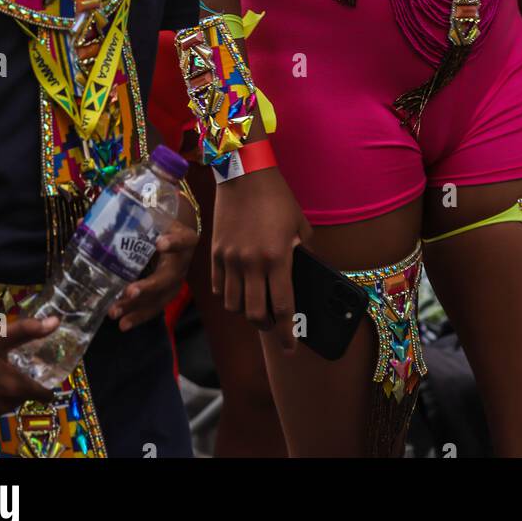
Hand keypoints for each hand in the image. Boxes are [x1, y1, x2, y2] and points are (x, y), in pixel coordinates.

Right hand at [0, 317, 58, 421]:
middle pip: (24, 397)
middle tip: (20, 365)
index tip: (50, 376)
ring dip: (8, 391)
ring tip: (1, 371)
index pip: (41, 394)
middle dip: (25, 384)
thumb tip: (56, 322)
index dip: (48, 387)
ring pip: (8, 403)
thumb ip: (29, 329)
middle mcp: (1, 405)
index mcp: (12, 386)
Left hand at [108, 212, 198, 331]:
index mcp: (183, 238)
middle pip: (168, 277)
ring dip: (138, 308)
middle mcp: (182, 262)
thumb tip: (81, 222)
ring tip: (115, 312)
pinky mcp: (167, 294)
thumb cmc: (159, 225)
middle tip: (130, 291)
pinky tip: (122, 325)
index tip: (159, 243)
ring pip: (159, 298)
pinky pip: (154, 308)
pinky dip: (138, 317)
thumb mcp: (149, 217)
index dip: (174, 242)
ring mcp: (176, 282)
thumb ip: (122, 216)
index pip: (183, 239)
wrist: (178, 238)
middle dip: (148, 286)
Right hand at [212, 165, 311, 353]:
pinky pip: (218, 287)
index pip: (283, 306)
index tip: (291, 347)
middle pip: (256, 314)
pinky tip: (238, 292)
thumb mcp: (299, 224)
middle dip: (267, 328)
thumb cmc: (276, 197)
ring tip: (256, 308)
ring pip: (234, 305)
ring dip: (246, 313)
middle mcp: (251, 263)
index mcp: (277, 257)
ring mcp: (230, 259)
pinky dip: (228, 296)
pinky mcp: (215, 252)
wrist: (243, 173)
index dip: (287, 332)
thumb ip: (304, 251)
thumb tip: (307, 270)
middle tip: (274, 327)